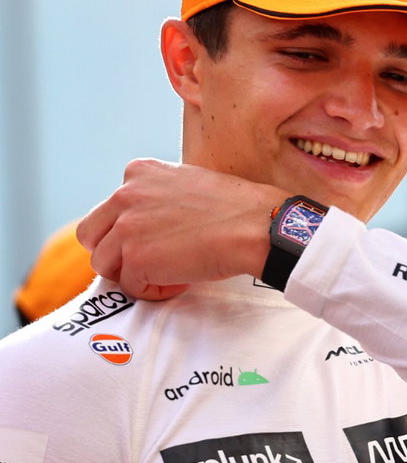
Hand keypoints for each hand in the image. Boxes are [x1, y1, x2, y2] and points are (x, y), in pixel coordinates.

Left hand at [77, 159, 284, 299]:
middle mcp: (124, 195)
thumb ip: (161, 195)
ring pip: (103, 264)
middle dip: (115, 252)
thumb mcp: (190, 183)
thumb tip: (155, 222)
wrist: (258, 226)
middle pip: (91, 234)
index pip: (110, 207)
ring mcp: (126, 227)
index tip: (160, 238)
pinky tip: (182, 280)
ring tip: (170, 273)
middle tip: (149, 262)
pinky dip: (155, 290)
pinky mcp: (136, 258)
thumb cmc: (238, 208)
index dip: (131, 229)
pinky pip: (131, 286)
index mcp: (138, 172)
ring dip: (134, 274)